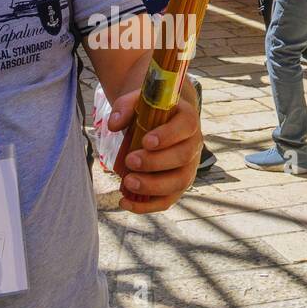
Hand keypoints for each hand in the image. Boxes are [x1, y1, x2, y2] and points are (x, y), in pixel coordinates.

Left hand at [107, 89, 200, 212]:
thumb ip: (125, 106)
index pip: (186, 126)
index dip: (169, 135)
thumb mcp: (138, 101)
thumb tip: (114, 125)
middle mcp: (193, 145)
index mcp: (187, 119)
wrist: (160, 122)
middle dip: (156, 162)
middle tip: (130, 161)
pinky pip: (168, 200)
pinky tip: (125, 202)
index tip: (146, 141)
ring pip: (180, 182)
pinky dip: (147, 206)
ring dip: (153, 186)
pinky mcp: (177, 185)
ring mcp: (188, 167)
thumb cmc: (149, 112)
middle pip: (183, 157)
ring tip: (128, 182)